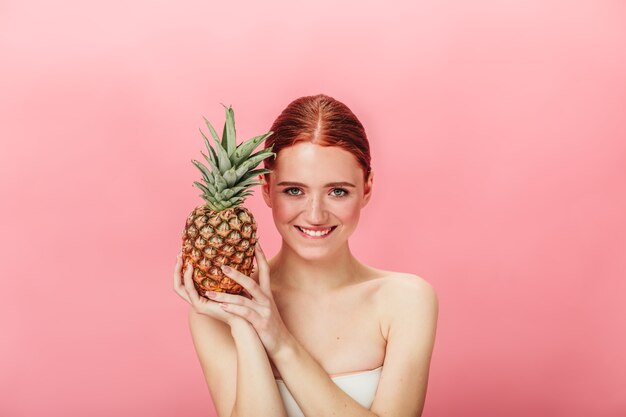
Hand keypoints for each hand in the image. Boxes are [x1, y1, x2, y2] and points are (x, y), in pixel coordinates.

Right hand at [172, 249, 247, 327]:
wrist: (243, 316)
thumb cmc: (238, 299)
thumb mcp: (227, 283)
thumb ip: (220, 274)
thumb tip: (222, 257)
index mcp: (200, 296)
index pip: (184, 282)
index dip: (181, 269)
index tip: (184, 254)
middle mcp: (195, 300)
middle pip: (178, 284)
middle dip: (176, 269)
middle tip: (179, 254)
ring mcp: (196, 304)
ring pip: (179, 287)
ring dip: (179, 271)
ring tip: (181, 258)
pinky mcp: (199, 306)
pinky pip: (190, 290)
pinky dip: (188, 278)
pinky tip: (190, 267)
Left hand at [205, 241, 292, 357]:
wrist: (282, 344)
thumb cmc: (269, 325)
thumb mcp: (263, 307)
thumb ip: (254, 295)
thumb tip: (241, 285)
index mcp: (267, 293)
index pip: (264, 270)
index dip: (260, 256)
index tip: (255, 242)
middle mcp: (266, 299)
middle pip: (252, 282)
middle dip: (237, 274)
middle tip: (222, 266)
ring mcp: (264, 311)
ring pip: (244, 299)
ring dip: (226, 295)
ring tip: (210, 293)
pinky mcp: (260, 323)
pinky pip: (245, 314)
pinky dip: (233, 310)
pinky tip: (221, 307)